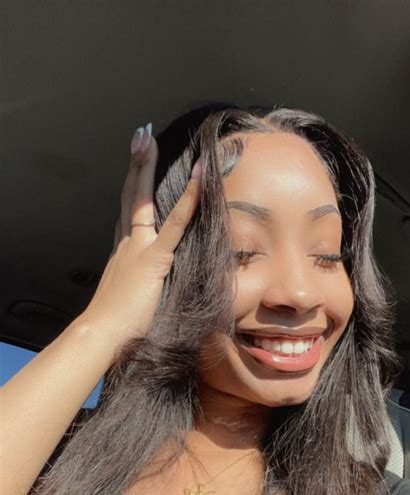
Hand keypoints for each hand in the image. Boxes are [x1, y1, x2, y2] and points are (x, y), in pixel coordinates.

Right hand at [78, 124, 201, 350]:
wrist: (101, 335)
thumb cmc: (118, 329)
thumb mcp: (132, 301)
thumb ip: (145, 288)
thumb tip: (156, 291)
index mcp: (122, 254)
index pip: (129, 213)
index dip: (133, 187)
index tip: (137, 165)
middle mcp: (127, 245)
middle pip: (130, 196)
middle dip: (136, 164)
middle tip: (141, 135)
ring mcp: (139, 248)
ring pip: (144, 200)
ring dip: (149, 167)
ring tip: (152, 138)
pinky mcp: (154, 259)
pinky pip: (174, 224)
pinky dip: (188, 200)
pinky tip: (198, 178)